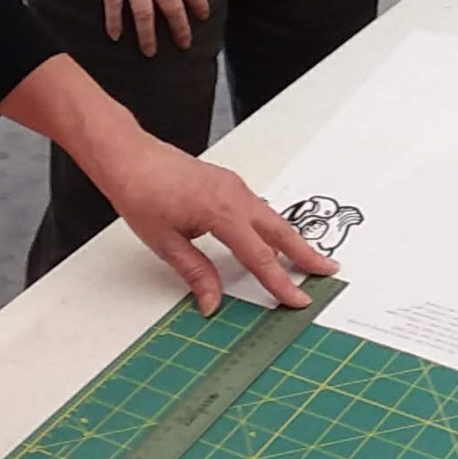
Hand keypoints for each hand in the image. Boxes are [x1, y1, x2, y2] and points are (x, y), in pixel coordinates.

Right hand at [88, 0, 218, 56]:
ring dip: (147, 35)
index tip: (203, 17)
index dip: (198, 4)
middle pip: (171, 8)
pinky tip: (114, 36)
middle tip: (183, 44)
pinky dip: (113, 22)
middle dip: (179, 28)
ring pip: (144, 14)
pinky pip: (113, 5)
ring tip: (150, 52)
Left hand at [95, 129, 335, 314]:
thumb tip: (212, 301)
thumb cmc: (141, 192)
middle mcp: (235, 195)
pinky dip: (273, 227)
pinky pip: (258, 208)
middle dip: (306, 254)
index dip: (280, 282)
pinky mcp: (227, 184)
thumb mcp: (165, 242)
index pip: (259, 257)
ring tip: (308, 260)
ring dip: (291, 241)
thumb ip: (195, 273)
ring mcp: (233, 187)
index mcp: (222, 211)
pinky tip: (273, 239)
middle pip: (280, 232)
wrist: (129, 157)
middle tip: (328, 272)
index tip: (298, 300)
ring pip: (272, 219)